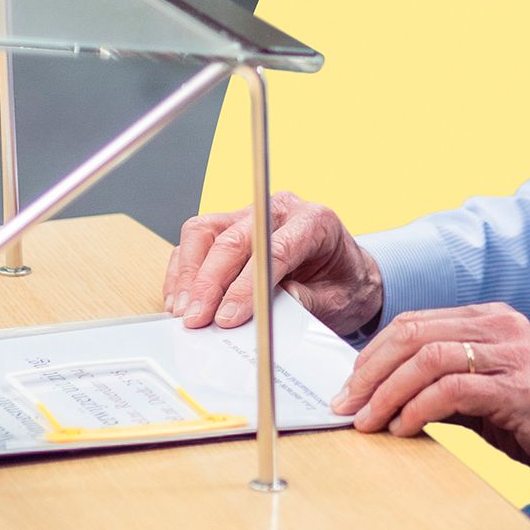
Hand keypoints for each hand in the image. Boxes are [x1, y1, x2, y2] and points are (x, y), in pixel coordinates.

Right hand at [166, 192, 382, 338]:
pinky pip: (196, 241)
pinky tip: (181, 301)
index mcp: (314, 221)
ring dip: (190, 275)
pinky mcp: (229, 226)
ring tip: (184, 313)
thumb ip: (301, 303)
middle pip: (232, 238)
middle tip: (196, 320)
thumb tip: (260, 312)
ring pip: (204, 231)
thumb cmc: (344, 285)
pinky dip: (184, 272)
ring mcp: (250, 214)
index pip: (273, 250)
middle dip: (209, 283)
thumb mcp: (335, 302)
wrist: (348, 276)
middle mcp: (278, 209)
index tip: (226, 317)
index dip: (246, 286)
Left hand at [329, 303, 529, 500]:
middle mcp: (502, 327)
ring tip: (367, 421)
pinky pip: (453, 389)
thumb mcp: (491, 401)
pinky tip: (404, 428)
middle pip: (414, 332)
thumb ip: (448, 392)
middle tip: (345, 404)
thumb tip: (390, 402)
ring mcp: (513, 354)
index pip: (415, 323)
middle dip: (370, 370)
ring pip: (428, 356)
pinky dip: (419, 408)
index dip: (373, 354)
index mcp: (493, 322)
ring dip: (387, 391)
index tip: (349, 387)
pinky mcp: (521, 389)